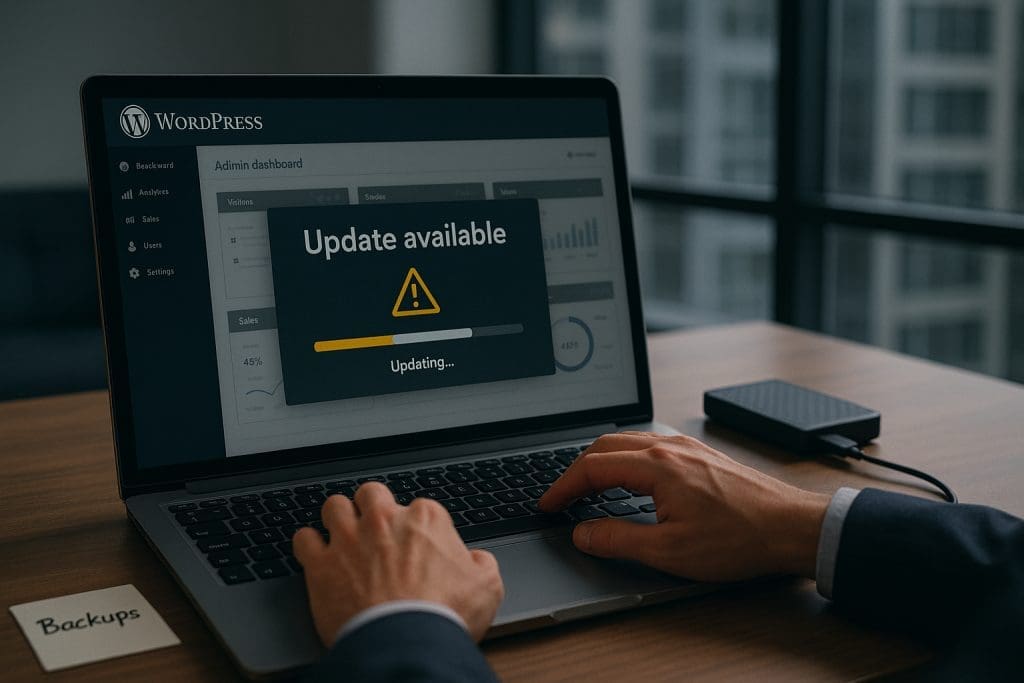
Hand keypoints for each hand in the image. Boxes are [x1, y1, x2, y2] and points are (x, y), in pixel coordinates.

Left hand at [294, 483, 503, 645]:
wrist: (406, 643)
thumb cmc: (444, 614)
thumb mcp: (487, 587)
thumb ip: (482, 564)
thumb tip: (477, 560)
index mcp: (425, 519)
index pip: (418, 506)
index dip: (416, 526)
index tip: (415, 544)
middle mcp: (384, 520)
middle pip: (371, 494)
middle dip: (371, 506)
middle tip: (375, 527)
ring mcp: (349, 539)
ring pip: (333, 506)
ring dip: (337, 518)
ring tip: (341, 533)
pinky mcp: (321, 564)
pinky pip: (304, 539)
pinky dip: (308, 545)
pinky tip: (314, 554)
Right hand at [538, 432, 828, 581]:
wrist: (791, 527)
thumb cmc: (739, 538)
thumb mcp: (669, 551)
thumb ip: (618, 540)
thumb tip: (583, 534)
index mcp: (656, 466)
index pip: (592, 467)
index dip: (563, 487)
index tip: (548, 505)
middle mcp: (668, 447)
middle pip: (605, 445)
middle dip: (575, 470)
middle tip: (561, 496)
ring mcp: (686, 447)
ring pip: (627, 441)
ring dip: (600, 461)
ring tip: (587, 488)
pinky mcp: (699, 455)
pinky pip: (649, 445)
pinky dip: (625, 459)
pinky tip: (628, 479)